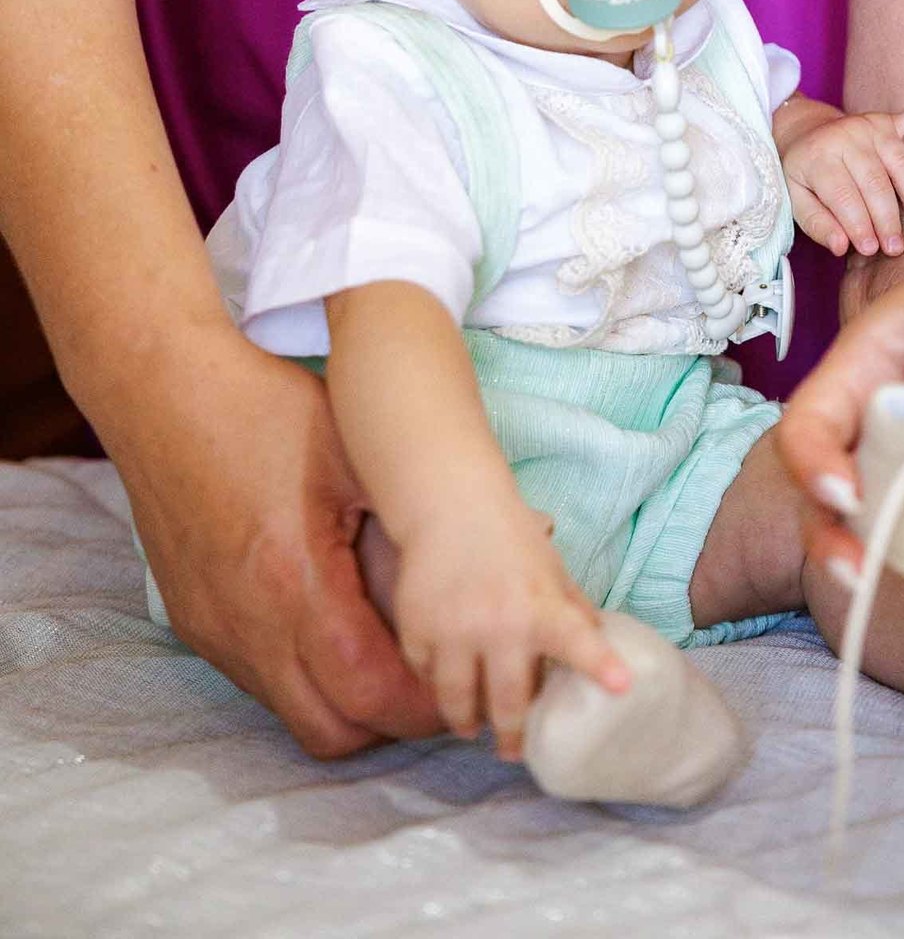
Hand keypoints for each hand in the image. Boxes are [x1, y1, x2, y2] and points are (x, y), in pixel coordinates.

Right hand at [106, 326, 440, 757]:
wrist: (165, 392)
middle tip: (431, 676)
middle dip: (391, 720)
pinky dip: (305, 675)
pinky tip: (332, 627)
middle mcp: (250, 626)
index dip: (426, 703)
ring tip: (387, 652)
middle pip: (335, 730)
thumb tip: (518, 540)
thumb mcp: (357, 456)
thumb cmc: (265, 413)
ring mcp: (216, 632)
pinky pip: (261, 681)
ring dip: (346, 701)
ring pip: (294, 713)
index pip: (373, 693)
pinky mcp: (196, 625)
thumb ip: (420, 520)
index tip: (462, 680)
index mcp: (298, 584)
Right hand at [392, 499, 629, 760]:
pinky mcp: (417, 630)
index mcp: (542, 608)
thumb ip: (574, 613)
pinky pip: (427, 676)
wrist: (452, 508)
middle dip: (511, 735)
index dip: (600, 665)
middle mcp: (500, 624)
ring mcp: (454, 630)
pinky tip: (445, 681)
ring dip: (467, 721)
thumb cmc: (512, 542)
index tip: (623, 687)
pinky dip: (436, 683)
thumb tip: (606, 652)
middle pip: (508, 703)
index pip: (577, 641)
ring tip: (472, 727)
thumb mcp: (552, 573)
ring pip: (459, 702)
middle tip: (512, 750)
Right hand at [778, 237, 903, 581]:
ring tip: (882, 583)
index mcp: (860, 367)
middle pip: (824, 480)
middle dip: (827, 529)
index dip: (813, 461)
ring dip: (869, 549)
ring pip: (869, 508)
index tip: (846, 495)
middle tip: (857, 568)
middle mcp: (871, 415)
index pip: (810, 420)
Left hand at [782, 110, 903, 259]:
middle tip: (896, 249)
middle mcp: (847, 136)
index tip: (870, 251)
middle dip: (887, 219)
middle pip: (875, 182)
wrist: (806, 132)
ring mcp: (871, 126)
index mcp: (818, 157)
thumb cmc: (805, 174)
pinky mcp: (891, 120)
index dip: (859, 225)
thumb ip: (817, 224)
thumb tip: (841, 247)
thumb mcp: (797, 199)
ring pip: (901, 162)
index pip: (843, 196)